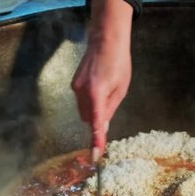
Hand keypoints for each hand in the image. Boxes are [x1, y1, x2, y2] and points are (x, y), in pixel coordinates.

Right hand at [72, 0, 133, 159]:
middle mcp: (82, 92)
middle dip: (97, 119)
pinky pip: (82, 101)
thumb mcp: (121, 89)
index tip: (95, 155)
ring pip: (84, 110)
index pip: (95, 123)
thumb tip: (101, 128)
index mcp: (97, 93)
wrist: (105, 40)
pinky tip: (99, 86)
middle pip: (87, 118)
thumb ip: (110, 109)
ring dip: (94, 109)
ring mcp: (75, 88)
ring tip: (107, 88)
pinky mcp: (73, 84)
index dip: (95, 140)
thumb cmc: (118, 63)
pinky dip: (90, 101)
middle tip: (111, 102)